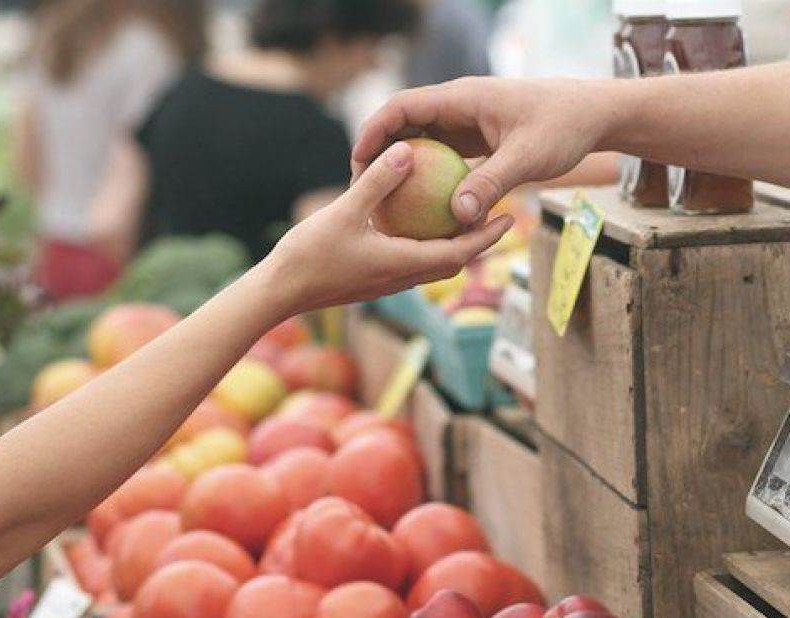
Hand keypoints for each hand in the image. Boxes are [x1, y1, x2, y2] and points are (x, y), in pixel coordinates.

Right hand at [266, 141, 513, 314]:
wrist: (280, 293)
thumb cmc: (309, 255)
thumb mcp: (345, 211)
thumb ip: (378, 182)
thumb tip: (407, 151)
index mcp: (404, 264)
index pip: (460, 253)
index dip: (487, 237)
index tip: (509, 218)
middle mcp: (402, 278)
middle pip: (454, 261)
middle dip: (479, 241)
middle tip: (498, 215)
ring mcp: (388, 282)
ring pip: (433, 264)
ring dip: (454, 245)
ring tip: (465, 217)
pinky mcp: (374, 280)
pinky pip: (411, 262)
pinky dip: (426, 245)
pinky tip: (418, 224)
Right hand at [352, 77, 614, 226]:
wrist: (592, 115)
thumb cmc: (563, 127)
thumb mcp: (527, 158)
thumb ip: (491, 184)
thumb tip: (458, 217)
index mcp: (462, 98)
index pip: (403, 107)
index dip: (374, 132)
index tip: (358, 162)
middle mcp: (459, 107)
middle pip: (405, 125)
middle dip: (380, 153)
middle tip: (362, 188)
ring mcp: (468, 123)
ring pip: (423, 142)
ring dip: (404, 168)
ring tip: (385, 202)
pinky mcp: (478, 140)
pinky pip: (445, 157)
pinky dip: (431, 178)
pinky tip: (424, 209)